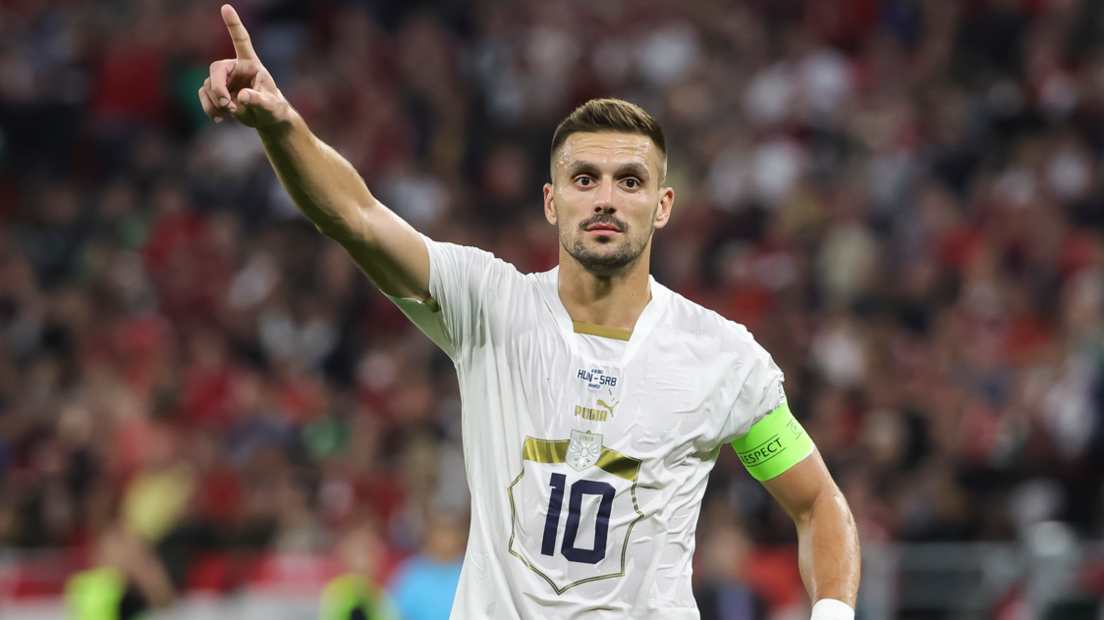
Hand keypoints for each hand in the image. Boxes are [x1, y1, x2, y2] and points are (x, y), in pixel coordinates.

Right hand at [198, 4, 289, 128]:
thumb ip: (258, 100)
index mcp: (251, 64)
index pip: (241, 41)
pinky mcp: (217, 92)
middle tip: (226, 103)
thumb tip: (242, 97)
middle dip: (217, 87)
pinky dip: (208, 107)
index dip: (233, 25)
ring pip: (207, 85)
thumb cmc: (274, 109)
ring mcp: (225, 80)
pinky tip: (218, 118)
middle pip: (216, 70)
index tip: (226, 7)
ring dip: (214, 101)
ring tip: (229, 112)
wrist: (267, 119)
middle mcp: (235, 69)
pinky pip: (204, 96)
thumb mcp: (270, 106)